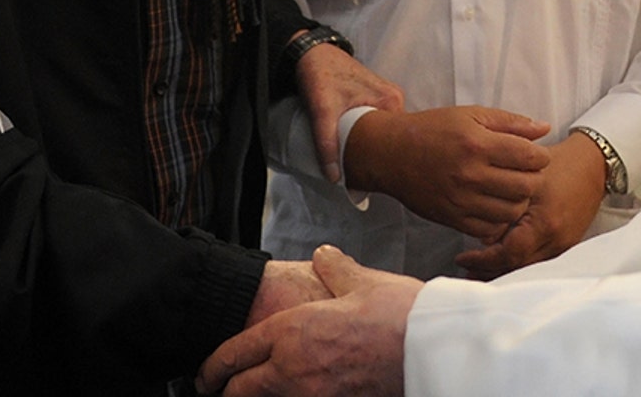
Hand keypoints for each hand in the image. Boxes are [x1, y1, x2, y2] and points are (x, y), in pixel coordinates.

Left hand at [198, 246, 419, 396]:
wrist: (435, 350)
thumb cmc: (401, 315)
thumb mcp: (362, 282)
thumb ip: (334, 270)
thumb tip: (323, 257)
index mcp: (293, 330)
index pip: (233, 354)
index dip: (211, 368)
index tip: (205, 374)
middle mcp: (294, 367)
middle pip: (239, 392)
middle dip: (225, 391)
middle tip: (218, 389)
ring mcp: (313, 395)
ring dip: (258, 396)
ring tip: (255, 389)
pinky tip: (295, 391)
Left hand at [295, 42, 403, 182]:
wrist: (311, 53)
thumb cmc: (320, 76)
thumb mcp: (322, 111)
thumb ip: (327, 143)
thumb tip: (335, 177)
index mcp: (392, 100)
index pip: (399, 138)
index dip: (388, 159)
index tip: (375, 176)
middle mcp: (394, 98)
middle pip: (393, 135)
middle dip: (381, 154)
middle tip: (365, 175)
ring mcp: (385, 97)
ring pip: (385, 130)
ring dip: (374, 144)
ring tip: (361, 164)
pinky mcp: (374, 97)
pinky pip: (378, 121)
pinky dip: (370, 134)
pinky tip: (358, 146)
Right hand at [344, 106, 551, 238]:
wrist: (391, 154)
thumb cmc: (433, 130)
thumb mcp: (471, 115)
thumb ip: (510, 122)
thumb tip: (545, 128)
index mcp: (478, 144)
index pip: (530, 158)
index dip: (541, 156)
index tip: (535, 155)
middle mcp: (471, 174)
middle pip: (526, 187)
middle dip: (533, 179)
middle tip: (525, 173)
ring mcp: (461, 200)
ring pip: (512, 212)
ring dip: (518, 201)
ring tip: (510, 189)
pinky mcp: (452, 218)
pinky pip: (490, 229)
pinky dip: (498, 219)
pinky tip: (494, 204)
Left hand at [456, 130, 605, 278]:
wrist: (595, 163)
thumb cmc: (561, 163)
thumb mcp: (527, 177)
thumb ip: (505, 205)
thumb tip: (484, 237)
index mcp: (546, 224)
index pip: (509, 254)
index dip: (483, 259)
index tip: (463, 258)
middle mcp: (557, 240)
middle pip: (517, 267)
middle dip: (489, 271)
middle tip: (466, 271)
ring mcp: (564, 244)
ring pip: (528, 268)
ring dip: (503, 270)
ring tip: (479, 272)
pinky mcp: (567, 243)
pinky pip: (539, 260)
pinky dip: (519, 263)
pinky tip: (505, 261)